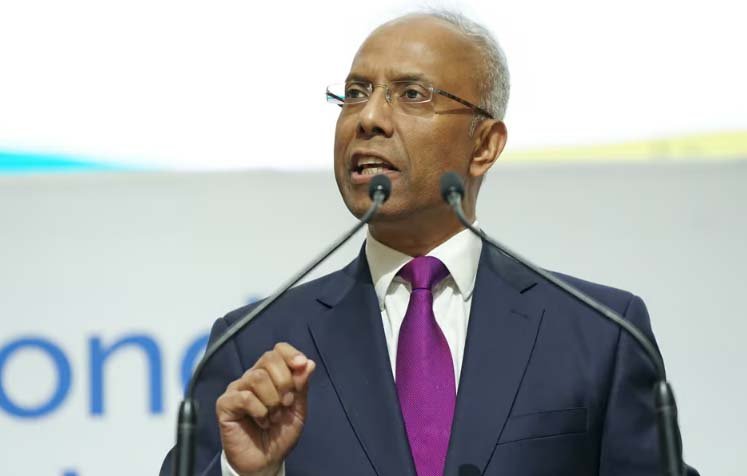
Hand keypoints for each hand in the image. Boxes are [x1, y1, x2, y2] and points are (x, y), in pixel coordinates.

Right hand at [216, 342, 315, 475]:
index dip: (291, 354)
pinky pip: (245, 397)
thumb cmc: (280, 434)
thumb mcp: (298, 409)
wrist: (266, 460)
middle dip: (284, 381)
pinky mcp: (225, 404)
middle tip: (287, 403)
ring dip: (273, 400)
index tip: (301, 365)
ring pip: (257, 378)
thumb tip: (308, 363)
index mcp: (270, 374)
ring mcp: (237, 389)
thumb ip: (301, 386)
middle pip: (268, 359)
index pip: (277, 350)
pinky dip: (260, 411)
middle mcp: (252, 377)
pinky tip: (262, 422)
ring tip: (274, 417)